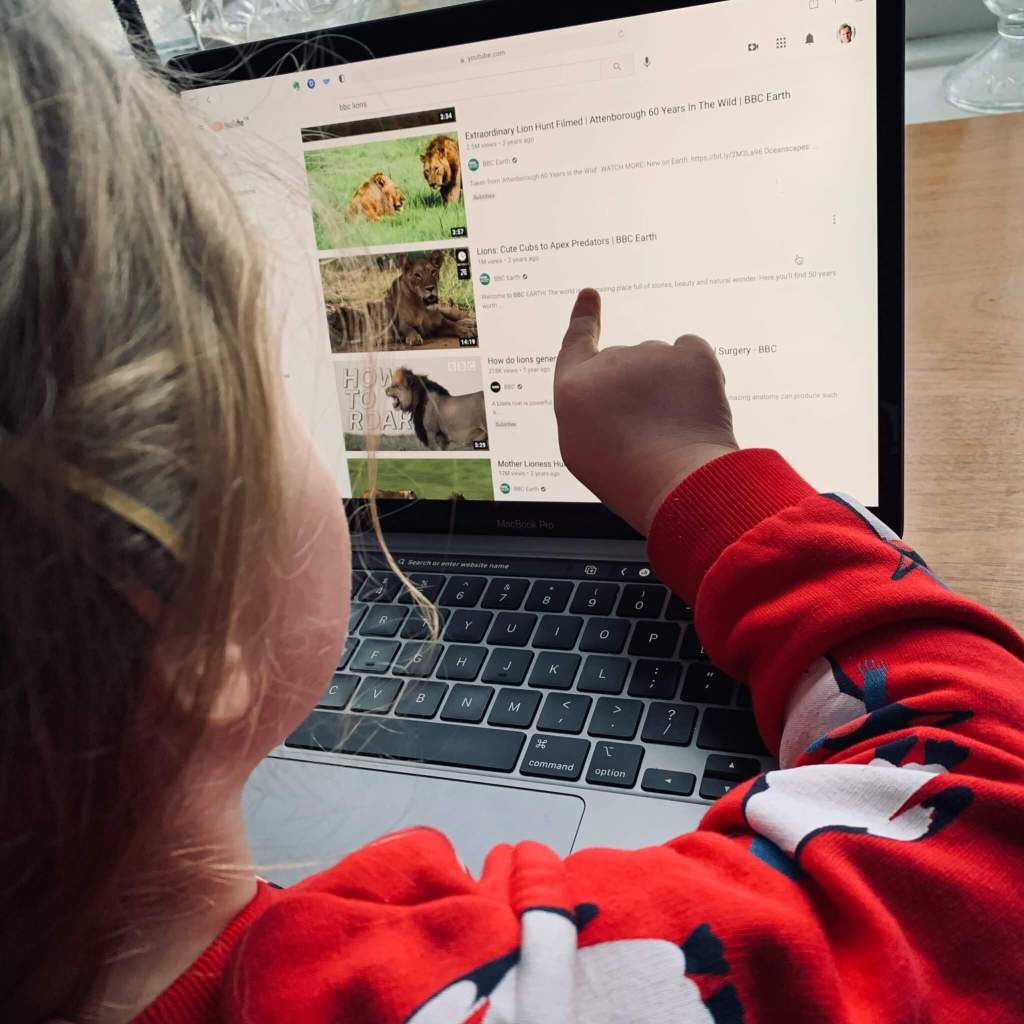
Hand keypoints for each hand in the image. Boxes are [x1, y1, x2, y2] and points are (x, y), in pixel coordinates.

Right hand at [554, 288, 738, 534]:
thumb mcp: (581, 449)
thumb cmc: (625, 476)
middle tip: (649, 430)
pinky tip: (694, 404)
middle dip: (639, 390)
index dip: (584, 318)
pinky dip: (695, 373)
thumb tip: (605, 393)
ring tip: (673, 428)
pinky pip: (692, 353)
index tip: (590, 295)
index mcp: (574, 387)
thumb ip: (587, 410)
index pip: (575, 343)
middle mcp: (609, 361)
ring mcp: (652, 354)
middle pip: (627, 365)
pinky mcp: (692, 355)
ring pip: (662, 362)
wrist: (676, 481)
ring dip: (668, 386)